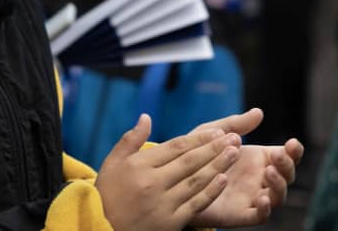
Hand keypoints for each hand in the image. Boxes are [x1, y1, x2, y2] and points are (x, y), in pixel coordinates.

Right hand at [95, 114, 240, 230]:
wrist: (102, 228)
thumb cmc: (107, 193)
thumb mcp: (112, 163)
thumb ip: (130, 139)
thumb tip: (146, 117)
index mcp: (139, 166)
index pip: (175, 147)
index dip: (199, 138)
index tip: (217, 131)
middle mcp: (153, 183)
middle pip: (190, 162)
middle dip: (215, 148)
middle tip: (234, 137)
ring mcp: (163, 203)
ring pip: (197, 181)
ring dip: (218, 166)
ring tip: (235, 153)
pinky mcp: (171, 222)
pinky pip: (196, 203)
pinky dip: (211, 191)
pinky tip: (223, 180)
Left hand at [185, 109, 305, 227]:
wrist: (174, 179)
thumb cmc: (195, 154)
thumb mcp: (213, 134)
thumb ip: (235, 125)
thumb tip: (259, 112)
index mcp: (259, 159)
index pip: (286, 156)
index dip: (294, 151)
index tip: (292, 143)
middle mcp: (259, 179)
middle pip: (287, 176)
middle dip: (287, 165)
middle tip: (277, 156)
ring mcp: (252, 197)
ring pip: (278, 196)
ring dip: (279, 185)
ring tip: (269, 172)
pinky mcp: (240, 214)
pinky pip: (260, 216)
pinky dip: (266, 209)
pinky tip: (262, 198)